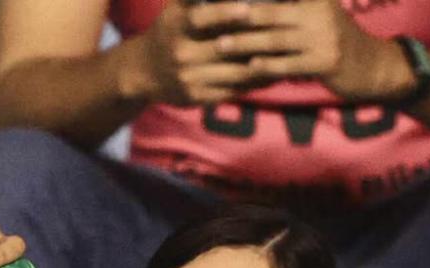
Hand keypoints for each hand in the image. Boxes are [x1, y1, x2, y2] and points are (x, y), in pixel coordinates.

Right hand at [124, 1, 271, 105]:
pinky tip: (274, 74)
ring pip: (234, 71)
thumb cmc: (169, 32)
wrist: (141, 72)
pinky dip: (255, 82)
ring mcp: (187, 78)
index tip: (247, 7)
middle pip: (224, 47)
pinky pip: (232, 90)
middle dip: (256, 38)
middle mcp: (180, 54)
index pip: (199, 18)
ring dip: (264, 62)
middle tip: (285, 28)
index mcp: (175, 28)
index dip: (223, 12)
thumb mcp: (175, 9)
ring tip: (288, 51)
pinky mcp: (195, 97)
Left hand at [210, 0, 411, 101]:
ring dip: (245, 43)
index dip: (258, 1)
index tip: (232, 2)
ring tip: (220, 45)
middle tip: (213, 15)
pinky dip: (266, 66)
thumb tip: (249, 9)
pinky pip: (288, 65)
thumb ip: (292, 7)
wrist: (371, 66)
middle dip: (243, 15)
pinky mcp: (325, 62)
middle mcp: (321, 13)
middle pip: (274, 12)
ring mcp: (324, 38)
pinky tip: (248, 67)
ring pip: (275, 40)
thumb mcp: (319, 14)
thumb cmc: (333, 39)